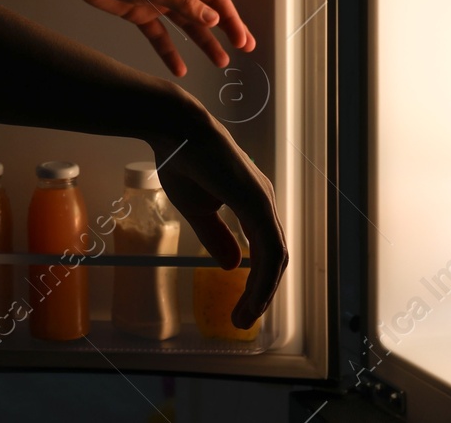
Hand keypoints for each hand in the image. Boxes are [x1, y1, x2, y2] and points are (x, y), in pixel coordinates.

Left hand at [61, 0, 255, 76]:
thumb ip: (184, 4)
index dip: (232, 18)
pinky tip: (180, 68)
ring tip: (220, 62)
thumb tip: (214, 19)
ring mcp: (157, 1)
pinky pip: (160, 35)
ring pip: (186, 25)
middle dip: (226, 30)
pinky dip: (170, 51)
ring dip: (203, 43)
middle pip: (205, 12)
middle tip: (244, 49)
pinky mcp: (140, 13)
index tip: (242, 39)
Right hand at [149, 106, 284, 329]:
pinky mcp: (257, 202)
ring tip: (244, 318)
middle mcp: (264, 202)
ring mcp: (264, 202)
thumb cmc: (182, 159)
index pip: (264, 250)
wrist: (174, 129)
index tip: (239, 307)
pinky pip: (268, 250)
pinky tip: (248, 297)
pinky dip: (262, 279)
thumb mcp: (197, 209)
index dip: (256, 281)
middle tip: (242, 320)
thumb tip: (231, 265)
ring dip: (263, 293)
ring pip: (276, 258)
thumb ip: (215, 236)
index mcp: (252, 203)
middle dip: (262, 293)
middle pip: (275, 258)